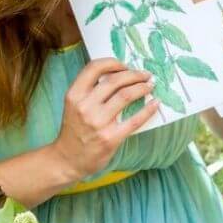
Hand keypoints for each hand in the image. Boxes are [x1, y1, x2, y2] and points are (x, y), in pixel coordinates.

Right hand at [54, 59, 160, 179]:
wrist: (67, 159)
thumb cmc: (74, 130)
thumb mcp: (73, 105)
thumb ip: (89, 90)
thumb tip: (118, 74)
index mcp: (74, 95)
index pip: (94, 67)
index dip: (113, 63)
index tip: (125, 65)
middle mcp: (85, 106)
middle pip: (115, 80)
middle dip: (134, 74)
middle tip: (146, 75)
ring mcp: (98, 122)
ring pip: (126, 96)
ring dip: (142, 88)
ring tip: (150, 86)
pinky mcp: (111, 138)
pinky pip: (134, 120)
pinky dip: (148, 110)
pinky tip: (155, 104)